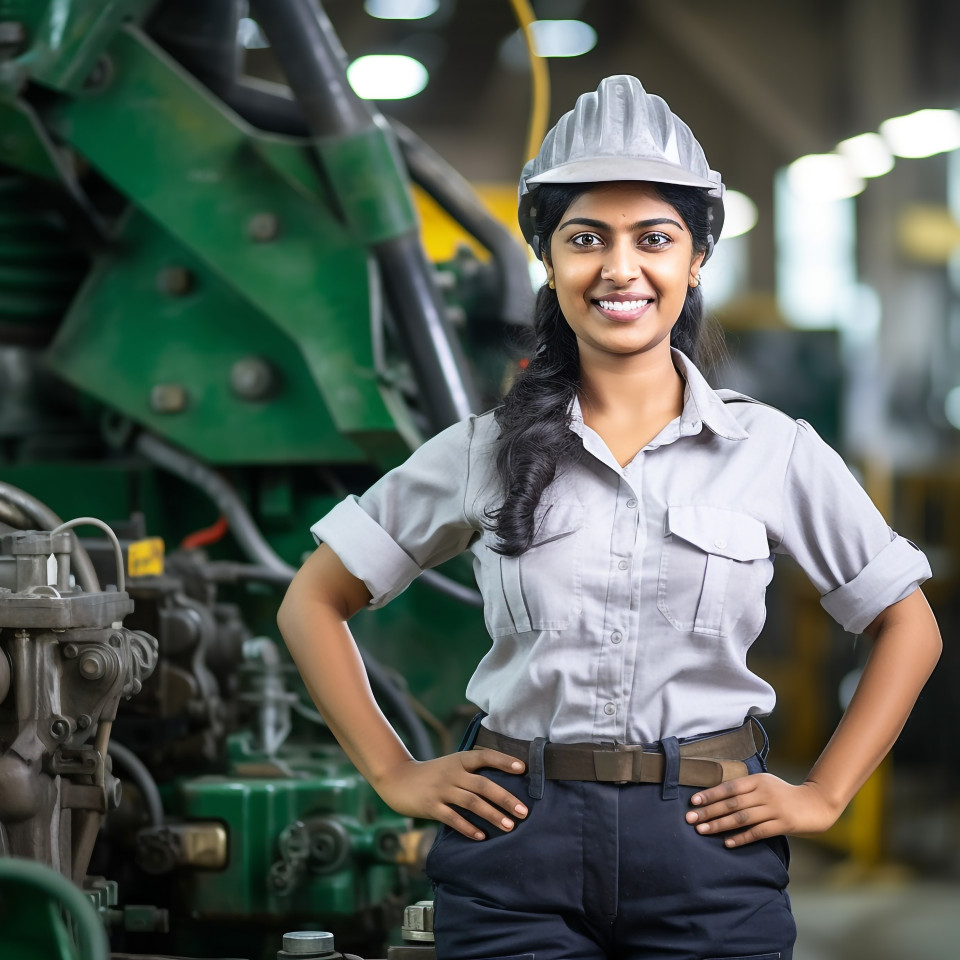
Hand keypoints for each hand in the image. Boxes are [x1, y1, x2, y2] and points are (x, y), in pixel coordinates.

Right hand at [373, 749, 528, 839]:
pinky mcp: (431, 806)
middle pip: (483, 784)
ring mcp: (441, 790)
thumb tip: (504, 784)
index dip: (503, 760)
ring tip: (509, 826)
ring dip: (492, 815)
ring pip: (471, 803)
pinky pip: (453, 819)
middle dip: (505, 798)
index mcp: (459, 760)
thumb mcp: (451, 765)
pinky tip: (482, 836)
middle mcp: (452, 773)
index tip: (522, 768)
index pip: (484, 756)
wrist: (398, 779)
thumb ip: (472, 771)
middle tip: (524, 811)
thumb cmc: (433, 774)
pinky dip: (468, 828)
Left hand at [684, 773, 841, 846]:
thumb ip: (745, 789)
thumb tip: (717, 797)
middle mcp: (764, 793)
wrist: (815, 804)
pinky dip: (741, 837)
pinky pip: (758, 832)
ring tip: (702, 830)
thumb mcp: (765, 784)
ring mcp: (774, 809)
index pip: (729, 787)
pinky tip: (727, 843)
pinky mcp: (783, 824)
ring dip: (719, 825)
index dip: (710, 794)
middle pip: (731, 803)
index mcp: (757, 780)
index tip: (693, 801)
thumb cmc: (784, 794)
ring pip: (741, 818)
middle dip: (709, 811)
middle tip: (690, 819)